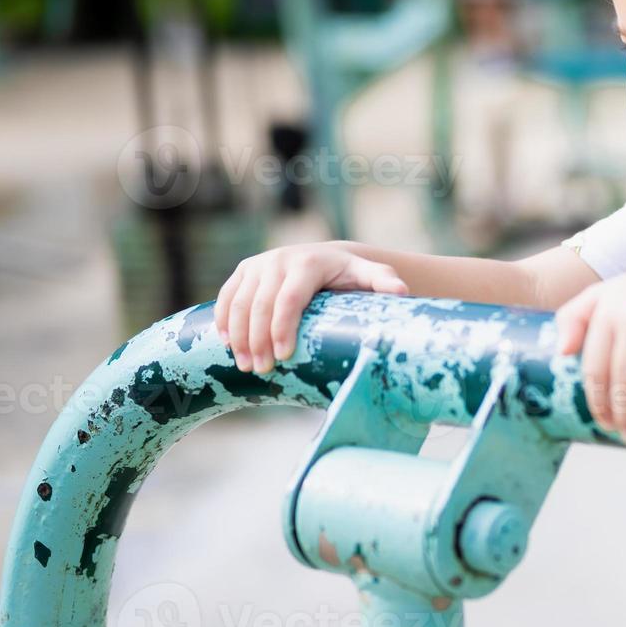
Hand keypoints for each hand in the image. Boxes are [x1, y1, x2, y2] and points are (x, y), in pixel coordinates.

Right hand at [215, 242, 408, 373]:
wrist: (326, 257)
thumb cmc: (349, 276)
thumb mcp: (368, 276)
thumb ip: (383, 283)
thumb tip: (402, 293)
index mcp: (308, 263)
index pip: (290, 298)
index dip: (283, 327)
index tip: (284, 357)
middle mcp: (279, 260)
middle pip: (260, 303)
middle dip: (258, 339)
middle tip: (262, 370)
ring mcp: (258, 265)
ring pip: (239, 301)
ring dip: (237, 335)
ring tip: (245, 365)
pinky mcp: (244, 271)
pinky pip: (226, 296)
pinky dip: (223, 320)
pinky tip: (226, 344)